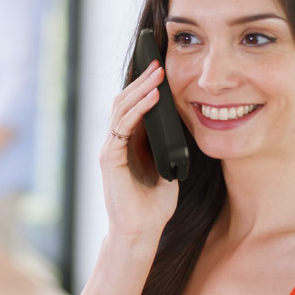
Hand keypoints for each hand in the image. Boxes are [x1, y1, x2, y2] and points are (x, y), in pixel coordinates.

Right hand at [99, 59, 180, 244]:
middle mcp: (115, 143)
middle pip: (124, 101)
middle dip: (141, 79)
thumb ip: (168, 149)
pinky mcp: (109, 159)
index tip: (159, 68)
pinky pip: (123, 126)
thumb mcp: (167, 170)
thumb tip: (184, 126)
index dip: (144, 86)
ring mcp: (110, 149)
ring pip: (121, 108)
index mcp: (127, 145)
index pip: (132, 106)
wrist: (140, 234)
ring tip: (157, 72)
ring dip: (141, 88)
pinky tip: (153, 97)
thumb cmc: (153, 208)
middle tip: (157, 60)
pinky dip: (138, 109)